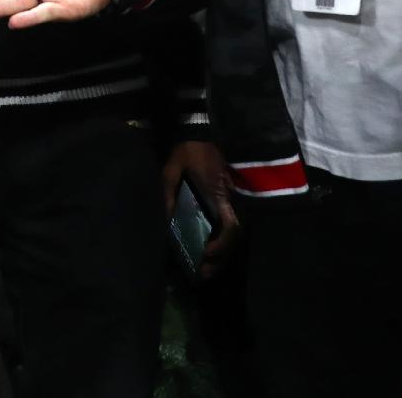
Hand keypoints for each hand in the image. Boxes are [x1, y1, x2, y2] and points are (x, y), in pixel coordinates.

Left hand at [163, 140, 240, 278]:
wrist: (210, 128)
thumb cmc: (193, 148)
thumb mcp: (173, 167)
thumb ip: (168, 192)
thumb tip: (165, 221)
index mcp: (221, 193)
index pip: (231, 227)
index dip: (221, 245)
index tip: (205, 254)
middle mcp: (233, 200)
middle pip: (235, 238)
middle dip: (220, 259)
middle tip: (202, 274)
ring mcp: (236, 200)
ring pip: (236, 234)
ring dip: (222, 253)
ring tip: (204, 268)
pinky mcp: (234, 198)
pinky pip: (232, 224)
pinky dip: (223, 240)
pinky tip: (210, 249)